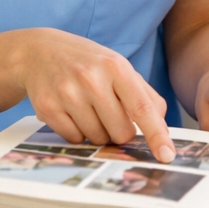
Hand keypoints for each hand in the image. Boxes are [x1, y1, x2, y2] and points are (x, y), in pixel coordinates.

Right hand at [12, 28, 175, 161]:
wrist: (41, 51)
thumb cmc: (89, 62)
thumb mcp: (119, 67)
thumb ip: (145, 95)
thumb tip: (162, 129)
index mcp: (116, 67)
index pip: (142, 108)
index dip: (156, 135)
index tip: (167, 156)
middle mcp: (92, 79)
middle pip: (121, 132)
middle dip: (121, 131)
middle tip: (110, 112)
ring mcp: (67, 94)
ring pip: (97, 139)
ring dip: (98, 132)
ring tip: (88, 108)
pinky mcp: (47, 108)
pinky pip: (74, 140)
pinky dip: (78, 132)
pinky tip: (72, 111)